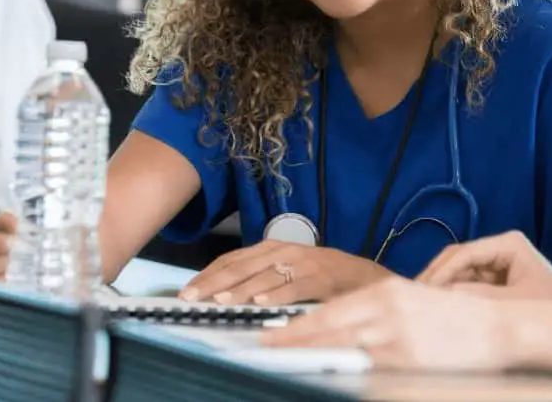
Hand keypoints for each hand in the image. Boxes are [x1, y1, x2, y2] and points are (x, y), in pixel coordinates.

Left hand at [179, 241, 391, 304]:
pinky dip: (276, 295)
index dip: (209, 274)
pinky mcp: (320, 277)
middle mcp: (285, 251)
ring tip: (220, 301)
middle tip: (193, 298)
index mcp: (274, 247)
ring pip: (264, 276)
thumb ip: (259, 275)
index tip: (187, 290)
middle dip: (214, 283)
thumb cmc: (322, 275)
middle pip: (242, 266)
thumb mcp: (286, 269)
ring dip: (240, 290)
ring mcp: (303, 263)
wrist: (363, 276)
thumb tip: (222, 289)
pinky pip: (294, 287)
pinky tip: (261, 303)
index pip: (233, 258)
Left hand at [260, 276, 516, 371]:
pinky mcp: (409, 361)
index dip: (300, 324)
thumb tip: (343, 331)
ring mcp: (397, 337)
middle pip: (329, 326)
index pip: (332, 309)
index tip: (274, 332)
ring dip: (312, 356)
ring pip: (342, 348)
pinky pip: (369, 370)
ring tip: (286, 362)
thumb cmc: (458, 319)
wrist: (500, 328)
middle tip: (266, 347)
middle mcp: (388, 309)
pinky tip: (331, 377)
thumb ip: (379, 313)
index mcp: (388, 292)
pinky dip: (347, 374)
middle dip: (294, 338)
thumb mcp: (415, 303)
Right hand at [416, 231, 551, 302]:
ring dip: (443, 285)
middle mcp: (501, 247)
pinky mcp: (497, 278)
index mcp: (508, 243)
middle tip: (415, 296)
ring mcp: (499, 262)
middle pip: (458, 258)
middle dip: (437, 276)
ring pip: (460, 271)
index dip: (441, 271)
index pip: (464, 253)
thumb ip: (478, 297)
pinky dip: (454, 293)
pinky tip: (441, 306)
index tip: (423, 291)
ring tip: (424, 304)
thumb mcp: (513, 304)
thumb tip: (443, 293)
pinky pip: (468, 282)